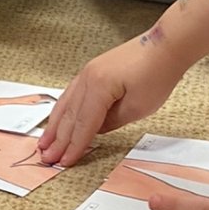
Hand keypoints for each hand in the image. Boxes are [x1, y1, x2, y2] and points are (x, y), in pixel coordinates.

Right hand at [39, 28, 174, 165]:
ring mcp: (88, 72)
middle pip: (70, 115)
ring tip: (43, 142)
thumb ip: (111, 122)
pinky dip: (63, 109)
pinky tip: (57, 118)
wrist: (166, 47)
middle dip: (58, 139)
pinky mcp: (93, 70)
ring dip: (54, 125)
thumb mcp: (137, 107)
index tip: (63, 162)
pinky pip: (72, 94)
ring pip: (66, 103)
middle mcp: (87, 78)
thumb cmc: (157, 75)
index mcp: (98, 88)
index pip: (83, 124)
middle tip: (46, 158)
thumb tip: (95, 130)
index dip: (73, 146)